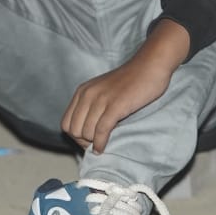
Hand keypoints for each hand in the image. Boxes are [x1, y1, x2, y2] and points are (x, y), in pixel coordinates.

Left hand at [61, 21, 188, 154]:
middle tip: (96, 144)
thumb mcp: (103, 91)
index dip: (75, 136)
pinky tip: (104, 148)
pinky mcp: (115, 106)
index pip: (66, 123)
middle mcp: (87, 95)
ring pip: (86, 132)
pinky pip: (101, 131)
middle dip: (83, 142)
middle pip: (74, 130)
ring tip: (103, 143)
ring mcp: (101, 100)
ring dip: (93, 143)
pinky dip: (100, 143)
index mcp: (82, 92)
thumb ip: (92, 106)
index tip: (88, 141)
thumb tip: (85, 134)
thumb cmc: (130, 83)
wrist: (150, 67)